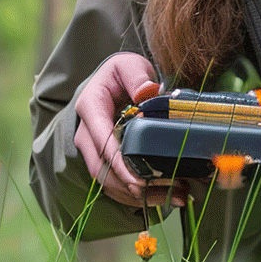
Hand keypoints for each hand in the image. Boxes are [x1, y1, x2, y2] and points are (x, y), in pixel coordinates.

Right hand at [72, 53, 190, 209]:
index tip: (140, 180)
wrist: (113, 81)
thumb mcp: (129, 65)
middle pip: (102, 169)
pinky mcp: (103, 160)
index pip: (101, 141)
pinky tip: (163, 196)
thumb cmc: (122, 73)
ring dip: (138, 194)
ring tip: (174, 196)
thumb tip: (147, 91)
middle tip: (168, 191)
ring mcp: (92, 149)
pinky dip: (137, 195)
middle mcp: (86, 132)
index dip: (119, 164)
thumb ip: (137, 76)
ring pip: (108, 182)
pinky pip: (114, 185)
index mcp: (91, 108)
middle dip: (133, 186)